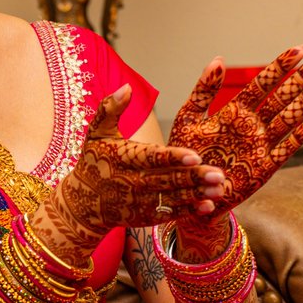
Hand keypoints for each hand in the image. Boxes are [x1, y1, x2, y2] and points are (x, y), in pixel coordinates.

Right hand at [33, 90, 223, 267]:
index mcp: (123, 158)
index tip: (194, 154)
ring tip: (220, 189)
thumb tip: (126, 86)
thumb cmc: (93, 161)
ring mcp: (141, 201)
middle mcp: (133, 182)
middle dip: (193, 177)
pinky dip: (189, 211)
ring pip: (173, 197)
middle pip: (167, 179)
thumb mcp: (96, 133)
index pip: (151, 158)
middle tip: (218, 173)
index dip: (173, 157)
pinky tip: (208, 206)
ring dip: (197, 194)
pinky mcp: (147, 216)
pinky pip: (170, 214)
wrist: (82, 204)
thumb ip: (110, 108)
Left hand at [166, 49, 302, 249]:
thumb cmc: (185, 155)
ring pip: (289, 118)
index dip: (281, 66)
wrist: (187, 192)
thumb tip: (219, 59)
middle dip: (302, 77)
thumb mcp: (188, 118)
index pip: (263, 83)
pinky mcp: (265, 168)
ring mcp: (261, 145)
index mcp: (235, 111)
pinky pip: (285, 149)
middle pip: (282, 96)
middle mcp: (253, 125)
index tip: (300, 49)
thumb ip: (203, 90)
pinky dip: (299, 135)